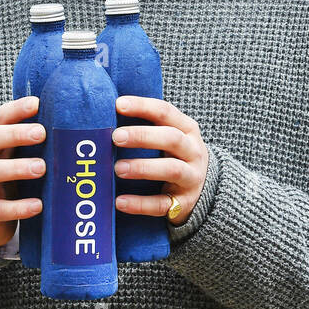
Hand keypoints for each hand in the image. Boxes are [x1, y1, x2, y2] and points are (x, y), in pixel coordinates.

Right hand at [0, 95, 45, 247]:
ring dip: (16, 168)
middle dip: (16, 134)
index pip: (1, 117)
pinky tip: (37, 206)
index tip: (37, 103)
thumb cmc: (13, 178)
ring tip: (41, 168)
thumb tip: (78, 124)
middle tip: (42, 133)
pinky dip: (18, 207)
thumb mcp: (21, 156)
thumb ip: (39, 143)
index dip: (17, 109)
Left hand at [112, 96, 208, 226]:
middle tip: (116, 137)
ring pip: (172, 169)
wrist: (202, 187)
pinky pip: (162, 204)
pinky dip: (140, 204)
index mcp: (186, 128)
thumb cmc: (174, 153)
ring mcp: (191, 177)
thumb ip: (146, 126)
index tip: (119, 105)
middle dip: (142, 136)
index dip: (142, 106)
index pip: (165, 111)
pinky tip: (120, 202)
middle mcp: (193, 151)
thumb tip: (106, 116)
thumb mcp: (168, 135)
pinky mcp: (183, 203)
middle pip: (171, 138)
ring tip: (118, 168)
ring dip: (143, 168)